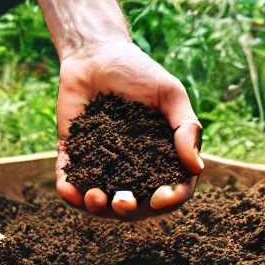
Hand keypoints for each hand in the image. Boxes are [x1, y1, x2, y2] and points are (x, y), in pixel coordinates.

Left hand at [56, 38, 202, 218]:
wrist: (97, 54)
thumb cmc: (140, 73)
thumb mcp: (170, 95)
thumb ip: (186, 128)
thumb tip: (196, 167)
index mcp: (162, 156)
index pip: (172, 188)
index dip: (169, 199)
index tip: (160, 197)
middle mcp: (133, 167)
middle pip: (135, 203)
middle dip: (128, 210)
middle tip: (123, 201)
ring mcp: (102, 164)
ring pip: (100, 200)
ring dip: (97, 207)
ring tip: (94, 197)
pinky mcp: (74, 154)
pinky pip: (69, 181)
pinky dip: (68, 191)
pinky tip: (67, 190)